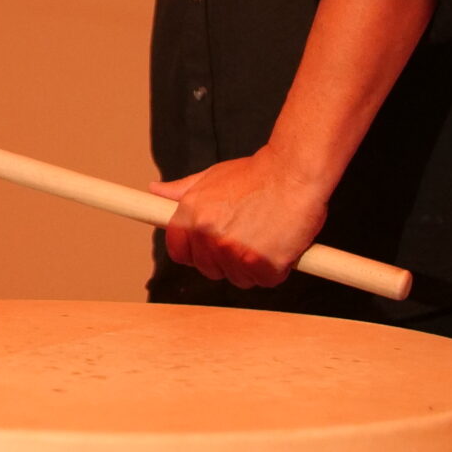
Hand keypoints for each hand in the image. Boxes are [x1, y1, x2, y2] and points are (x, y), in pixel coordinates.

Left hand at [149, 151, 329, 288]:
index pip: (179, 252)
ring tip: (266, 235)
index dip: (194, 251)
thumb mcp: (212, 177)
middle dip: (227, 259)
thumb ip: (182, 190)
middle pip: (210, 269)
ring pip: (239, 278)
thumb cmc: (257, 174)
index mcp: (192, 216)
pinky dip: (275, 269)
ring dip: (252, 265)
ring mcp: (236, 253)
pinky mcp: (264, 265)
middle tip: (247, 234)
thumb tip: (155, 191)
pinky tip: (280, 244)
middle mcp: (209, 236)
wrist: (295, 171)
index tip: (208, 246)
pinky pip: (265, 280)